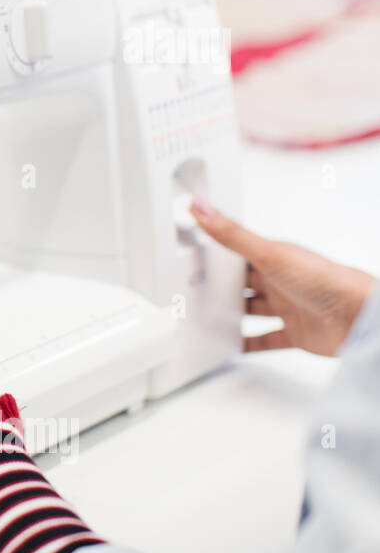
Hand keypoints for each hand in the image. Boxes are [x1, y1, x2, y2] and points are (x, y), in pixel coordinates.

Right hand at [191, 198, 374, 355]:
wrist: (359, 318)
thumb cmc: (324, 280)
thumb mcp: (268, 253)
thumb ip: (232, 234)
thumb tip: (202, 207)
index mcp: (275, 258)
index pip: (239, 253)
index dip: (216, 254)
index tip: (192, 254)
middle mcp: (281, 282)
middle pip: (243, 284)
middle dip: (221, 287)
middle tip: (194, 289)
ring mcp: (288, 308)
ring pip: (253, 311)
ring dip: (232, 314)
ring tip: (207, 317)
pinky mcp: (295, 334)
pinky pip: (265, 340)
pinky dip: (247, 343)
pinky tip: (233, 345)